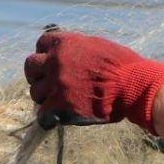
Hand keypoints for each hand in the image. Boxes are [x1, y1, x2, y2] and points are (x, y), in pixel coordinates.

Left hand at [24, 32, 163, 133]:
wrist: (133, 86)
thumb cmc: (123, 66)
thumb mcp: (97, 47)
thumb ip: (77, 49)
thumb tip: (67, 54)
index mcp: (66, 43)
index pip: (41, 43)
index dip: (45, 54)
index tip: (50, 62)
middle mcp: (56, 61)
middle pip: (30, 66)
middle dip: (37, 75)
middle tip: (47, 83)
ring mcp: (56, 84)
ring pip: (35, 92)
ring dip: (44, 97)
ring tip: (58, 102)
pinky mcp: (60, 106)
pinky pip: (42, 115)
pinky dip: (48, 119)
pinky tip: (55, 119)